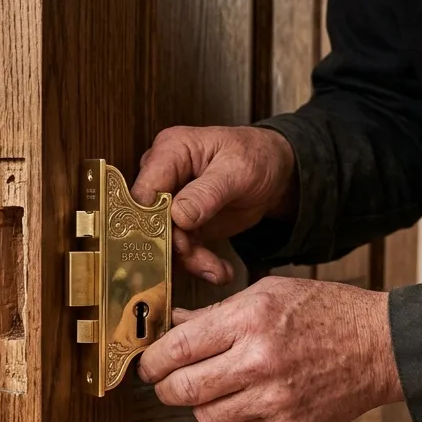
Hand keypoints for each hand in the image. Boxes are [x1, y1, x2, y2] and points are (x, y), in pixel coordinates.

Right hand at [131, 126, 297, 285]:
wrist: (275, 173)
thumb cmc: (256, 157)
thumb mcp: (238, 170)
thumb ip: (207, 193)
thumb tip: (178, 215)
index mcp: (170, 151)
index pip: (145, 190)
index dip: (149, 220)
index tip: (170, 243)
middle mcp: (164, 176)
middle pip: (150, 219)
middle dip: (174, 246)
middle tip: (201, 262)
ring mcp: (170, 201)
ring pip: (165, 239)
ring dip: (191, 259)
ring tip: (217, 270)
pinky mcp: (181, 223)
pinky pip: (181, 248)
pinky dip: (199, 262)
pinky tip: (220, 270)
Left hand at [137, 275, 402, 421]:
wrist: (382, 346)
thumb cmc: (326, 312)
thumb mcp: (268, 292)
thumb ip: (215, 312)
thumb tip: (173, 324)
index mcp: (249, 320)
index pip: (177, 349)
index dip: (153, 361)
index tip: (148, 363)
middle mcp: (258, 361)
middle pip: (182, 390)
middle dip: (164, 387)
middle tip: (166, 381)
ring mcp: (273, 399)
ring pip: (205, 416)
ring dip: (199, 404)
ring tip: (213, 385)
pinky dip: (230, 418)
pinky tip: (243, 397)